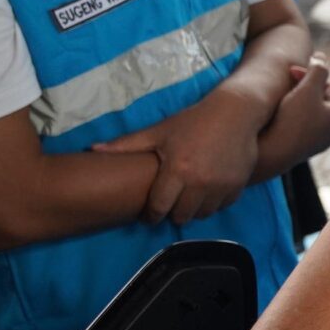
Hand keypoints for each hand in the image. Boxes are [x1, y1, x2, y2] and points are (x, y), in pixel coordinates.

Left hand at [93, 87, 267, 223]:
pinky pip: (221, 207)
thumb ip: (127, 145)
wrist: (236, 113)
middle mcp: (200, 183)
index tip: (148, 214)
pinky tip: (206, 192)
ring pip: (202, 215)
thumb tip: (92, 149)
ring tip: (187, 199)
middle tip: (169, 204)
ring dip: (192, 210)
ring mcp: (221, 187)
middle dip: (172, 213)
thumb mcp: (159, 131)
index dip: (151, 215)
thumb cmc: (193, 121)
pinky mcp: (238, 187)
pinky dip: (212, 204)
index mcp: (177, 170)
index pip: (159, 207)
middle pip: (181, 216)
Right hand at [255, 58, 329, 178]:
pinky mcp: (299, 146)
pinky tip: (274, 113)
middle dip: (302, 87)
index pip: (328, 86)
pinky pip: (295, 123)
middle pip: (318, 99)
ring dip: (293, 100)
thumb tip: (321, 56)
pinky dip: (286, 114)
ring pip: (306, 110)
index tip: (292, 72)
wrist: (270, 152)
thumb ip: (318, 70)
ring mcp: (316, 141)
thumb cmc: (291, 119)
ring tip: (279, 99)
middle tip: (284, 82)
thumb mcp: (307, 88)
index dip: (310, 76)